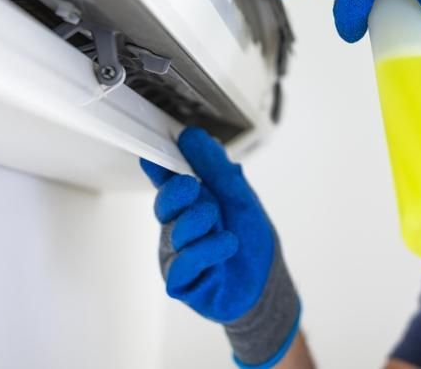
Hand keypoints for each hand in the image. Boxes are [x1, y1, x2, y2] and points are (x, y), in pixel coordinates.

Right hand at [140, 127, 299, 367]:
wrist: (266, 283)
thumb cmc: (250, 241)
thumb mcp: (240, 197)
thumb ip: (216, 168)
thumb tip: (194, 137)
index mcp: (190, 203)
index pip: (167, 180)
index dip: (158, 167)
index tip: (154, 154)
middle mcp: (178, 227)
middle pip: (164, 203)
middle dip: (177, 192)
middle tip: (192, 186)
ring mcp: (176, 255)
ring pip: (175, 230)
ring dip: (199, 221)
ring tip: (218, 221)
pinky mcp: (180, 282)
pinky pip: (184, 261)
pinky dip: (209, 248)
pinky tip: (227, 243)